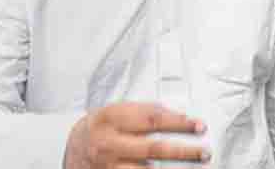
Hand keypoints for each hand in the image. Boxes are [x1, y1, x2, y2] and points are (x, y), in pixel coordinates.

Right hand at [64, 102, 208, 168]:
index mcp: (110, 118)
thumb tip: (175, 114)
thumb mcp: (114, 112)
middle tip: (204, 151)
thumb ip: (141, 111)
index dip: (178, 122)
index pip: (151, 119)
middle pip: (153, 148)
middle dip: (183, 151)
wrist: (70, 150)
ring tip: (196, 168)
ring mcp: (110, 166)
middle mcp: (109, 143)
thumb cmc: (98, 128)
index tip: (196, 125)